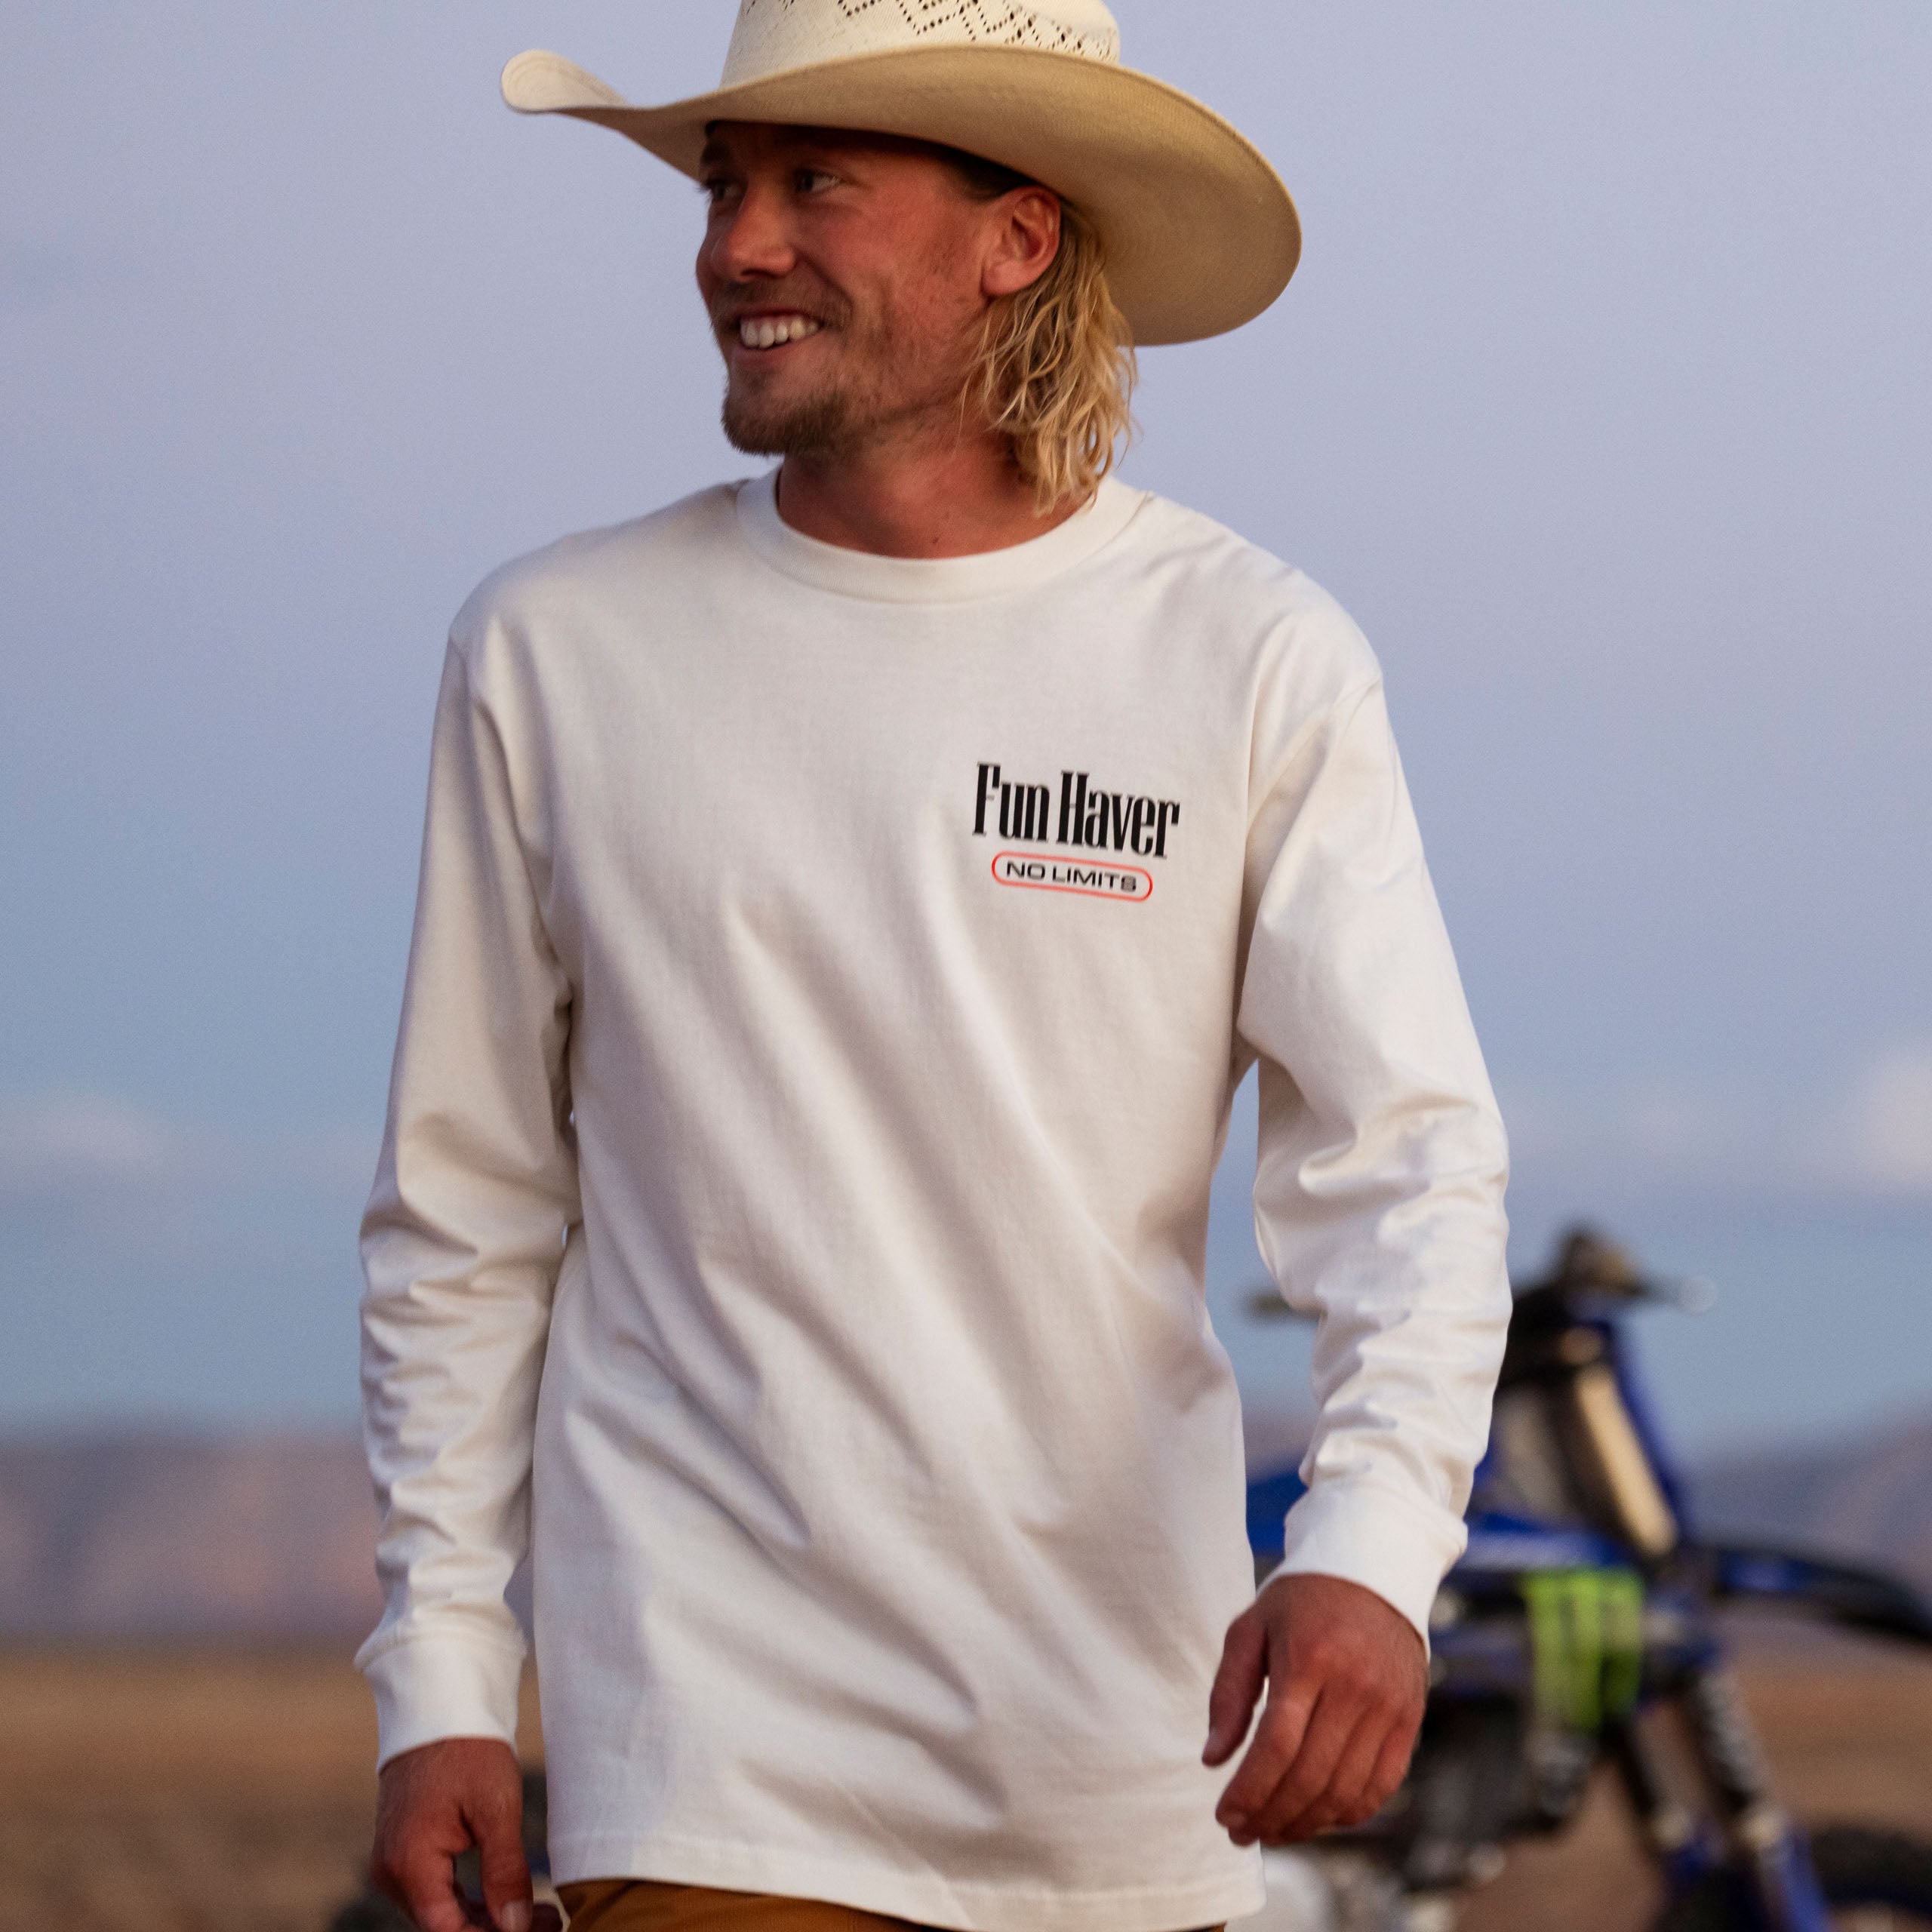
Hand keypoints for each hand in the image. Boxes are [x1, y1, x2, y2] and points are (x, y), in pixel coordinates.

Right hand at [369, 1736, 562, 1931]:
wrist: (440, 1707)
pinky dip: (471, 1901)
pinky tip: (510, 1899)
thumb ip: (504, 1871)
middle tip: (551, 1921)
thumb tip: (514, 1927)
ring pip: (442, 1914)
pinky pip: (437, 1894)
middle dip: (496, 1930)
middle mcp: (393, 1873)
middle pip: (444, 1926)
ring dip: (487, 1920)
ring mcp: (395, 1864)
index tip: (538, 1930)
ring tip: (540, 1913)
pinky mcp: (405, 1853)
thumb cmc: (468, 1749)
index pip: (447, 1931)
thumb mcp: (497, 1807)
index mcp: (410, 1864)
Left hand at [1203, 1571, 1425, 1845]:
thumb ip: (1229, 1693)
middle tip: (1241, 1832)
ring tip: (1271, 1831)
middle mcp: (1355, 1686)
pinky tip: (1315, 1819)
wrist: (1374, 1570)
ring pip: (1345, 1790)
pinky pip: (1380, 1786)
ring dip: (1305, 1824)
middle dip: (1270, 1815)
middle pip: (1310, 1775)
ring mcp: (1388, 1706)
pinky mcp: (1408, 1720)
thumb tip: (1212, 1759)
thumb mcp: (1251, 1628)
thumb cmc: (1301, 1600)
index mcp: (1309, 1658)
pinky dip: (1346, 1813)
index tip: (1224, 1815)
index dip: (1249, 1790)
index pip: (1277, 1745)